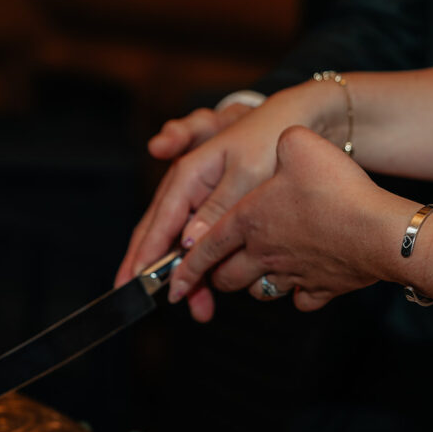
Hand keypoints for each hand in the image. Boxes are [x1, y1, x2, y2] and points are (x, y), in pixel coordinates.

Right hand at [117, 84, 341, 320]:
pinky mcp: (216, 210)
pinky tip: (212, 291)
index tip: (133, 282)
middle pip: (159, 235)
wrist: (299, 120)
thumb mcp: (247, 173)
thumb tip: (187, 244)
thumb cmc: (270, 138)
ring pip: (180, 245)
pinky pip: (200, 243)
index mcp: (188, 174)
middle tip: (139, 301)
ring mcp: (200, 200)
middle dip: (154, 272)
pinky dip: (205, 267)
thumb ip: (216, 209)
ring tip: (200, 310)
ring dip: (188, 277)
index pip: (158, 222)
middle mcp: (188, 189)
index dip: (144, 254)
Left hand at [168, 126, 413, 313]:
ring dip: (251, 285)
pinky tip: (303, 285)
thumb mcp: (300, 146)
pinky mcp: (323, 288)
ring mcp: (293, 274)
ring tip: (255, 274)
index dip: (184, 268)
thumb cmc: (337, 189)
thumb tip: (281, 141)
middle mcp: (263, 253)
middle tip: (216, 273)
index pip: (204, 248)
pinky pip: (302, 299)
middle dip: (216, 276)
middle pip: (227, 276)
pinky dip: (298, 294)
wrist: (381, 232)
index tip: (172, 287)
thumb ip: (284, 143)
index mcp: (248, 221)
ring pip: (259, 290)